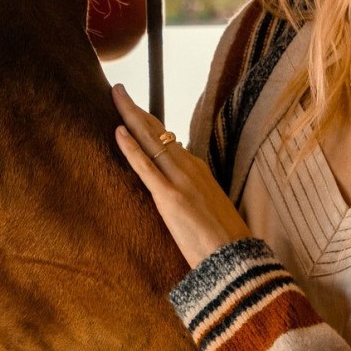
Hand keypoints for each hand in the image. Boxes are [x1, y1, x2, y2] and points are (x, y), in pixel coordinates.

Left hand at [112, 84, 254, 269]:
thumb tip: (178, 186)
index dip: (149, 123)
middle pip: (158, 132)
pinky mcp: (170, 198)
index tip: (135, 110)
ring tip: (116, 96)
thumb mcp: (209, 207)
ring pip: (152, 140)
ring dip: (131, 116)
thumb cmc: (223, 241)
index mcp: (198, 170)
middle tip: (118, 90)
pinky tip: (118, 131)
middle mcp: (190, 168)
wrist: (235, 260)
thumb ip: (193, 192)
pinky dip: (130, 147)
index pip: (168, 140)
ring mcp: (180, 181)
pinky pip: (146, 167)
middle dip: (135, 109)